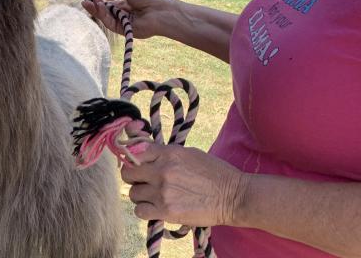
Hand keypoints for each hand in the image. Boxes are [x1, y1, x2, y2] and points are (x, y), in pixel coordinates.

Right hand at [82, 0, 176, 39]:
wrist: (162, 12)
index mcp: (127, 3)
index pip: (110, 2)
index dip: (100, 0)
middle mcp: (124, 13)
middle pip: (106, 11)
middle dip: (95, 6)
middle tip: (85, 1)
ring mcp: (123, 23)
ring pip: (106, 17)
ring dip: (97, 10)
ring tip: (89, 2)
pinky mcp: (123, 31)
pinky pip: (110, 23)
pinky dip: (103, 15)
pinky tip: (99, 6)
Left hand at [120, 143, 246, 227]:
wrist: (234, 196)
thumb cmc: (214, 173)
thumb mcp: (188, 153)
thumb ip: (164, 152)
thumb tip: (142, 151)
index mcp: (168, 153)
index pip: (134, 151)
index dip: (133, 159)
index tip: (137, 165)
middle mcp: (162, 170)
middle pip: (128, 174)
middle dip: (134, 178)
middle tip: (143, 182)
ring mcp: (163, 192)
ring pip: (133, 193)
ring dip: (141, 195)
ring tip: (154, 197)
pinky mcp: (166, 211)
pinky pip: (140, 211)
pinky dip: (145, 210)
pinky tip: (156, 208)